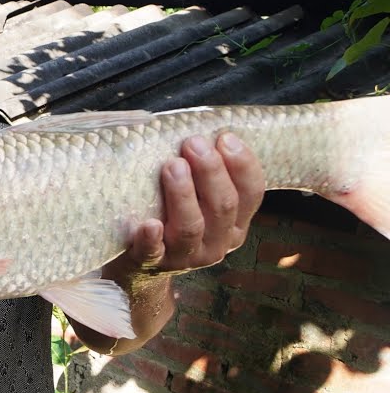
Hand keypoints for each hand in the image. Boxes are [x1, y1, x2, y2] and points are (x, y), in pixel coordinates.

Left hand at [105, 133, 265, 281]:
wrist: (141, 265)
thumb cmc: (172, 215)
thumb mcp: (199, 198)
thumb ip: (206, 172)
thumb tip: (203, 128)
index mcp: (235, 222)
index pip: (252, 193)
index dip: (242, 165)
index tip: (225, 137)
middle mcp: (217, 242)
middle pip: (223, 206)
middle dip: (211, 171)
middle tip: (193, 143)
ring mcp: (185, 256)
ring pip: (191, 227)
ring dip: (183, 194)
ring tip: (172, 166)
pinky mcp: (151, 263)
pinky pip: (153, 253)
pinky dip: (151, 238)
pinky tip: (148, 224)